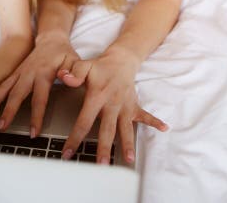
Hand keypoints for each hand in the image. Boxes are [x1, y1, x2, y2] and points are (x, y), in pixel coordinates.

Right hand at [0, 34, 79, 136]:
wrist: (51, 40)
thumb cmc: (64, 53)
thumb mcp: (75, 61)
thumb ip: (75, 72)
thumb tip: (67, 80)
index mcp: (44, 72)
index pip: (39, 98)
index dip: (36, 116)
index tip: (33, 132)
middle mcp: (29, 73)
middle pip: (16, 95)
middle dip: (8, 112)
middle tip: (2, 128)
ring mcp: (20, 72)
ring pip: (6, 89)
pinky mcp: (16, 73)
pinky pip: (3, 84)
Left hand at [58, 47, 167, 163]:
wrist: (120, 61)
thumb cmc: (100, 67)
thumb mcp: (84, 66)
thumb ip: (74, 73)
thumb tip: (64, 77)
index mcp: (97, 97)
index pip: (84, 121)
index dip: (75, 138)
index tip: (69, 152)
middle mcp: (112, 104)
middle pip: (107, 130)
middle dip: (104, 148)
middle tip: (101, 164)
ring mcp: (125, 106)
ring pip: (126, 128)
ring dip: (127, 143)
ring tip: (128, 159)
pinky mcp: (134, 106)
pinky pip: (145, 116)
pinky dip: (154, 122)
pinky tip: (163, 129)